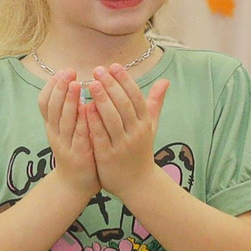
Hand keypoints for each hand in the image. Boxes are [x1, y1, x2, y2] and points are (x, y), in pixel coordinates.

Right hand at [40, 68, 99, 194]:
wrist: (74, 185)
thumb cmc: (75, 152)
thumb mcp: (67, 130)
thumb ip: (69, 111)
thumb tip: (72, 85)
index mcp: (52, 125)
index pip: (45, 101)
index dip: (52, 85)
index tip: (63, 71)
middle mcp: (55, 133)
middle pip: (52, 107)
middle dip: (60, 87)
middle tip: (69, 72)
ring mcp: (65, 144)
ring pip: (63, 120)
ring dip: (69, 101)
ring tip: (77, 85)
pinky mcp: (77, 155)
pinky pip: (79, 136)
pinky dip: (82, 122)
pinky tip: (88, 110)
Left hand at [85, 64, 171, 198]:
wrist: (139, 185)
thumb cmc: (141, 151)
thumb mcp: (151, 126)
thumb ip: (155, 102)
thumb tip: (165, 81)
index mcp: (145, 123)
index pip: (136, 97)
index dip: (125, 81)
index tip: (113, 66)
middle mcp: (136, 133)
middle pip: (124, 105)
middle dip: (111, 86)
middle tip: (98, 70)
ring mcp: (122, 145)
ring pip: (112, 119)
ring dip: (102, 100)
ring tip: (91, 83)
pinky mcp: (108, 157)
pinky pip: (100, 136)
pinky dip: (93, 121)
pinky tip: (84, 107)